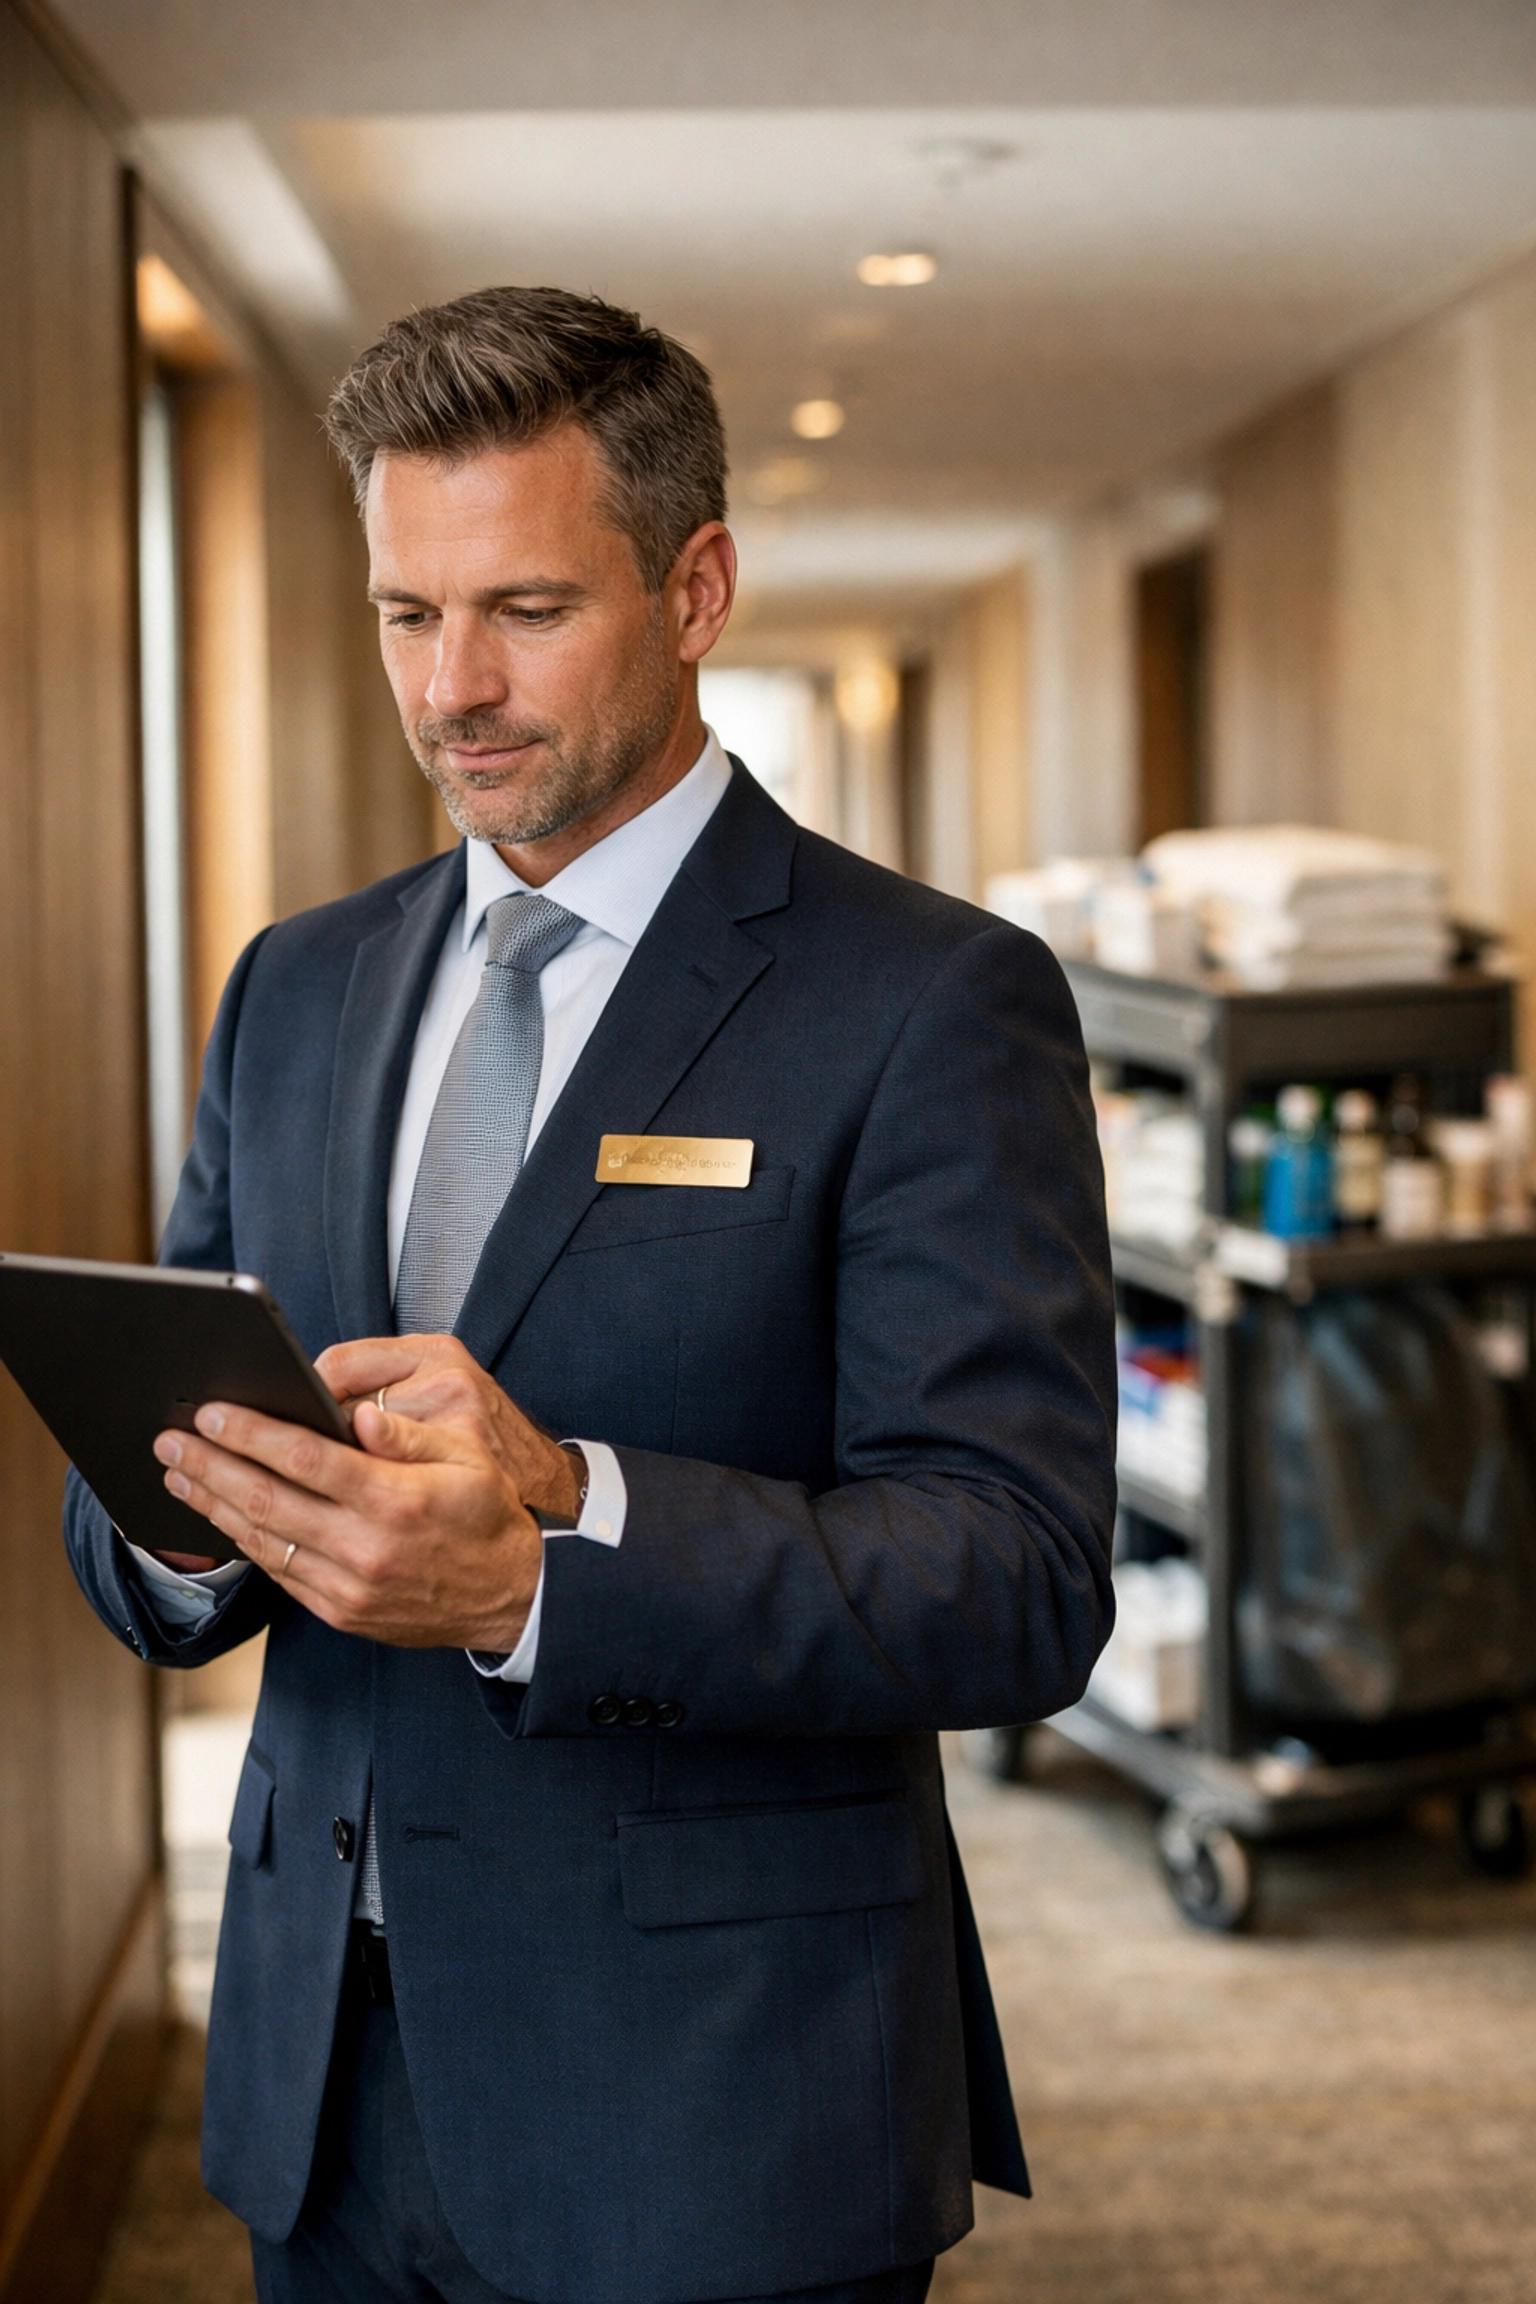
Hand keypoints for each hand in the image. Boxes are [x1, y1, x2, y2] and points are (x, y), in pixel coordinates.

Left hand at [150, 1335, 579, 1647]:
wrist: (512, 1596)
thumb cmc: (487, 1512)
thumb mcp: (466, 1458)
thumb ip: (405, 1435)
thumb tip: (352, 1415)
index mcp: (395, 1501)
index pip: (306, 1460)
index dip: (252, 1433)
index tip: (212, 1413)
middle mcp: (366, 1549)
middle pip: (267, 1501)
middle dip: (210, 1466)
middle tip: (170, 1440)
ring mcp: (349, 1587)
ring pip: (264, 1540)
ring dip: (214, 1504)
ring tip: (179, 1474)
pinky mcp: (341, 1611)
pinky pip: (279, 1572)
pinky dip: (244, 1540)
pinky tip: (222, 1515)